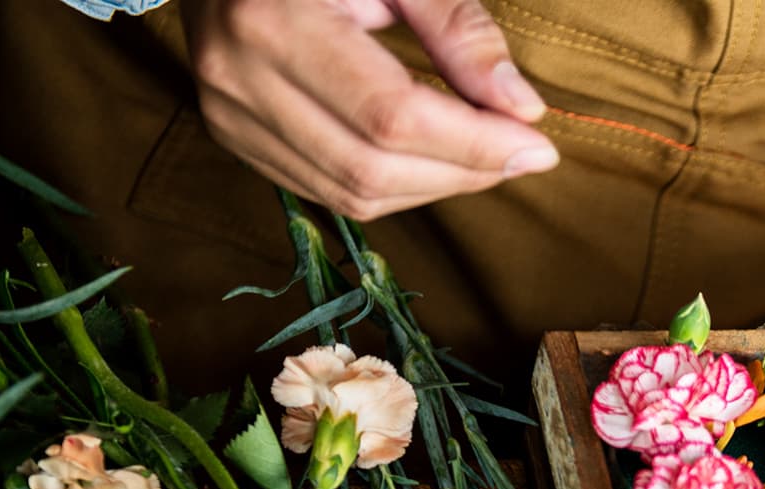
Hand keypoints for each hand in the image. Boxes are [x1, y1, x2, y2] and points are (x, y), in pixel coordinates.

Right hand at [183, 0, 559, 220]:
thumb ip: (456, 28)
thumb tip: (522, 108)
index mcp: (270, 20)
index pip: (391, 116)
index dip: (473, 142)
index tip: (537, 145)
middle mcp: (237, 78)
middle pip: (373, 168)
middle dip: (463, 171)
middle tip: (522, 154)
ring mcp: (227, 116)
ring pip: (353, 193)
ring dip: (433, 186)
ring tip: (484, 157)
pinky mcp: (233, 138)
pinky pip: (329, 191)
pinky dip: (394, 187)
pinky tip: (433, 161)